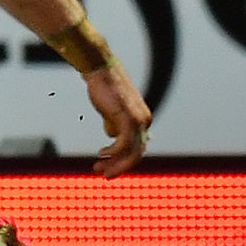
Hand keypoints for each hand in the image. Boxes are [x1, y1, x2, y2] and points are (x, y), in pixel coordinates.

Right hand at [82, 59, 150, 176]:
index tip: (106, 165)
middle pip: (137, 153)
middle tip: (104, 174)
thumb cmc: (104, 88)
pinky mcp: (128, 118)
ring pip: (132, 152)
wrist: (101, 71)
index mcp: (143, 120)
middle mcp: (145, 121)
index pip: (137, 147)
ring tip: (100, 169)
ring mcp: (138, 120)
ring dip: (115, 164)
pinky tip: (102, 155)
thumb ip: (114, 123)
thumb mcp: (112, 110)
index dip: (123, 160)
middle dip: (120, 167)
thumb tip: (112, 136)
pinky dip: (113, 153)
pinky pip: (124, 144)